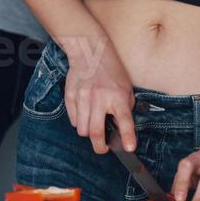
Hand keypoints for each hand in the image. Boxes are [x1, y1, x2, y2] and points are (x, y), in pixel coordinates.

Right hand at [62, 38, 135, 155]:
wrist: (90, 51)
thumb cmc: (111, 69)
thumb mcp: (126, 87)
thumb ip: (125, 107)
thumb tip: (120, 127)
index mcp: (118, 96)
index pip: (124, 121)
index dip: (127, 137)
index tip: (129, 148)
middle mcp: (99, 99)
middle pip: (95, 133)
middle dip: (100, 147)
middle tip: (103, 148)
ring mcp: (83, 98)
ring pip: (82, 130)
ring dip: (89, 133)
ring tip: (94, 126)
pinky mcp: (70, 96)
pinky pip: (73, 119)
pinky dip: (79, 122)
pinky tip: (85, 114)